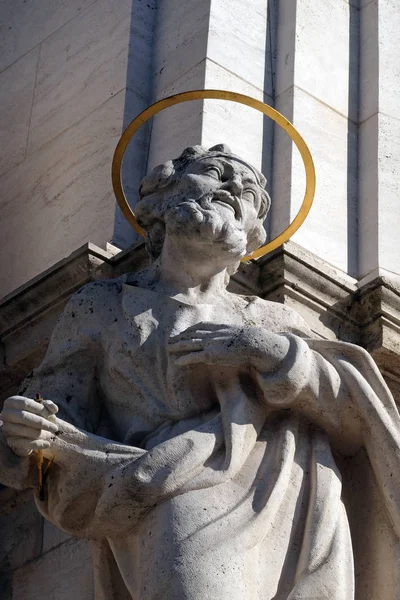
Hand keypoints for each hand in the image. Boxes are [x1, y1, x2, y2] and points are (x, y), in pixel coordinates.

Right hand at [0, 396, 58, 456]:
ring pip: (24, 430)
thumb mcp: (42, 408)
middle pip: (24, 416)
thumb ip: (49, 406)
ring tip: (50, 434)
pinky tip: (47, 444)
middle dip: (41, 422)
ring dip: (40, 433)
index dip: (40, 408)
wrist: (26, 432)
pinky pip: (24, 443)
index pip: (25, 403)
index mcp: (12, 402)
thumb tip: (54, 409)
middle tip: (55, 428)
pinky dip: (37, 444)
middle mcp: (6, 414)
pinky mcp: (10, 441)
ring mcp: (7, 428)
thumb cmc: (35, 415)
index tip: (52, 414)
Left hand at [168, 323, 289, 368]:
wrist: (252, 343)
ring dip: (178, 345)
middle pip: (192, 334)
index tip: (184, 331)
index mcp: (218, 327)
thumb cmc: (250, 340)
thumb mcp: (238, 333)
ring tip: (169, 347)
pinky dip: (184, 358)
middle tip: (171, 338)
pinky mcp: (210, 354)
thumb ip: (230, 333)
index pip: (200, 326)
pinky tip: (177, 361)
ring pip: (189, 344)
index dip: (190, 329)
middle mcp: (212, 334)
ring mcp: (210, 343)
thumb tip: (230, 338)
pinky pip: (194, 356)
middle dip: (180, 336)